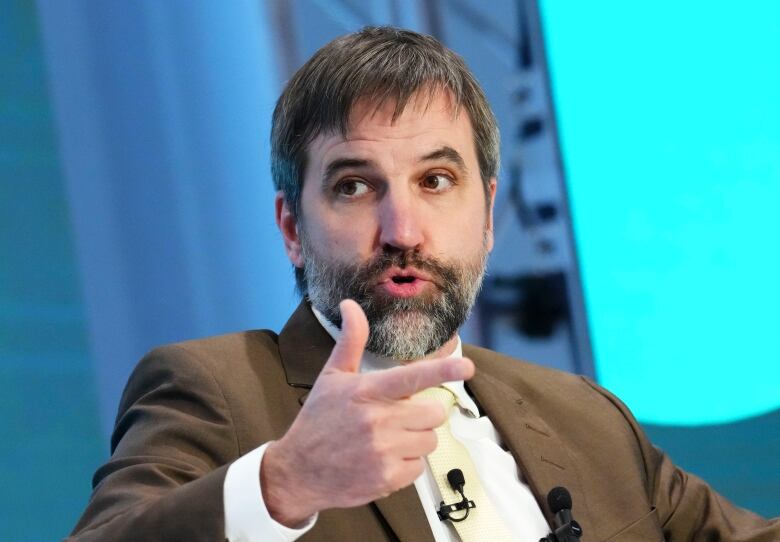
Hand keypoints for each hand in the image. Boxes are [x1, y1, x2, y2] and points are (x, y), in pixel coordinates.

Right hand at [261, 299, 474, 526]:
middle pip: (434, 413)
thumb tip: (351, 305)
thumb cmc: (318, 419)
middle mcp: (378, 421)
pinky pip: (419, 468)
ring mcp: (384, 452)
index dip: (443, 370)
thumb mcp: (332, 376)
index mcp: (367, 391)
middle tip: (398, 417)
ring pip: (430, 441)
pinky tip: (382, 460)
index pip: (412, 378)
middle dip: (422, 414)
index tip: (466, 367)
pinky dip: (406, 465)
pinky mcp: (387, 479)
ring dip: (415, 440)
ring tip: (387, 440)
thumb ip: (351, 341)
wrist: (297, 471)